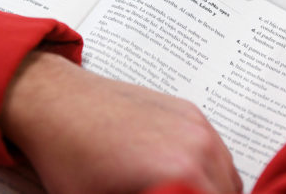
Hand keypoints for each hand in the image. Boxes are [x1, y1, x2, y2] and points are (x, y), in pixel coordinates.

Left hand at [0, 51, 241, 193]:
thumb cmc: (72, 158)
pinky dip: (207, 164)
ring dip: (212, 187)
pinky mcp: (186, 108)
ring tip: (182, 192)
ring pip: (225, 169)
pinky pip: (214, 145)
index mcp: (182, 172)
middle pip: (227, 190)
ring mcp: (195, 121)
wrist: (57, 101)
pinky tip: (178, 170)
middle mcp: (198, 143)